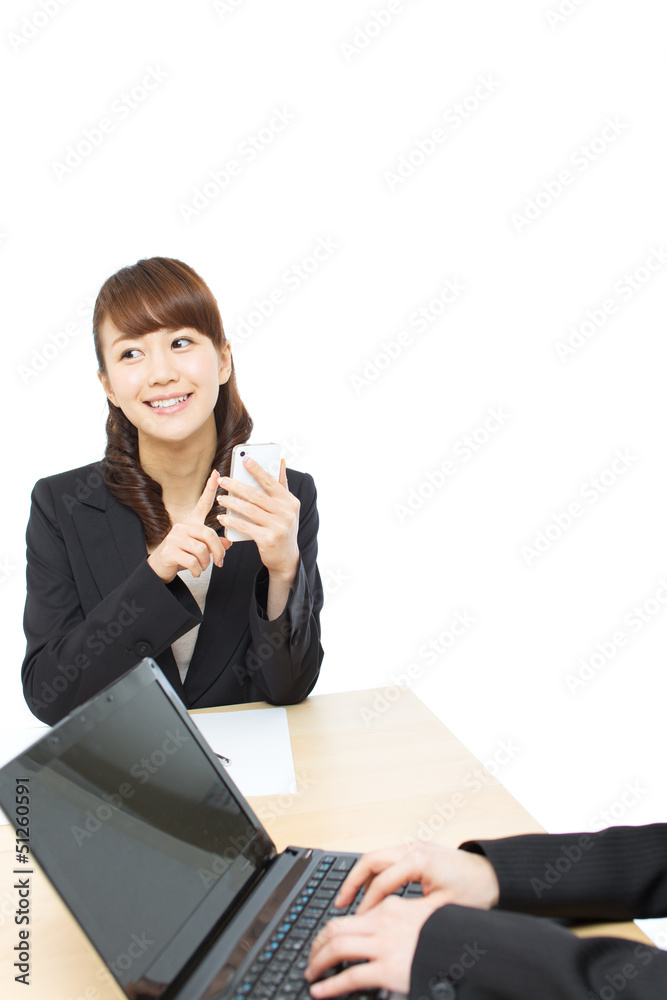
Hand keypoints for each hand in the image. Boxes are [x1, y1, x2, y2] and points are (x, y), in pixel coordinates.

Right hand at [147, 470, 231, 582]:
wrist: (159, 568)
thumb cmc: (181, 555)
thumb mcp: (199, 549)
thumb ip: (213, 544)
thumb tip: (228, 543)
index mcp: (191, 523)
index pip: (203, 503)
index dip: (210, 488)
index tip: (217, 474)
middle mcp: (183, 526)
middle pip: (209, 535)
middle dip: (218, 551)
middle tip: (219, 562)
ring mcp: (175, 538)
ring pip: (202, 550)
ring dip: (206, 563)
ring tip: (202, 566)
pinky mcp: (170, 550)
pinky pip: (193, 561)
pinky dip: (198, 570)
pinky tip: (195, 571)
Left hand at [217, 457, 299, 582]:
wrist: (286, 558)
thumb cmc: (282, 528)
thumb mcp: (287, 508)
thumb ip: (282, 486)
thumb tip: (281, 462)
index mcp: (290, 501)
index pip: (271, 482)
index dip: (257, 469)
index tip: (244, 459)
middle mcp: (286, 513)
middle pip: (256, 495)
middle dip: (236, 486)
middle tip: (222, 481)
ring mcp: (278, 527)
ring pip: (249, 510)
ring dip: (231, 503)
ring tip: (220, 499)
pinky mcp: (268, 539)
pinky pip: (245, 526)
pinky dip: (232, 521)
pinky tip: (222, 518)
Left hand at [305, 896, 441, 996]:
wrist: (468, 945)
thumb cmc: (446, 934)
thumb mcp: (420, 918)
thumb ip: (398, 921)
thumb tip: (378, 931)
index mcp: (390, 908)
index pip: (349, 917)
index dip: (330, 931)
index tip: (323, 942)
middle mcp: (383, 923)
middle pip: (336, 929)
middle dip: (317, 945)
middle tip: (311, 958)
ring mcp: (384, 945)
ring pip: (337, 948)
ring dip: (318, 962)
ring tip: (311, 973)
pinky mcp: (387, 969)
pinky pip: (349, 976)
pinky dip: (330, 985)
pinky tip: (320, 991)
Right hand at [335, 842, 499, 915]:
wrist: (495, 875)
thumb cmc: (476, 892)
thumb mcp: (444, 909)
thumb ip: (413, 915)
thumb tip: (387, 927)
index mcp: (420, 860)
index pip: (382, 882)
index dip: (368, 904)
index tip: (359, 922)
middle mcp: (414, 848)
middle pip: (371, 860)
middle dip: (352, 882)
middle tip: (340, 903)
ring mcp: (414, 846)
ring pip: (377, 856)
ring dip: (361, 876)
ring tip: (348, 898)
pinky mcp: (417, 850)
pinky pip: (387, 858)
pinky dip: (374, 873)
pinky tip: (369, 891)